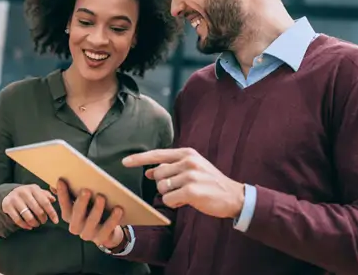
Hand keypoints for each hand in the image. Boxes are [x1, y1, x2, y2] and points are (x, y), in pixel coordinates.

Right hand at [1, 184, 58, 229]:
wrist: (10, 194)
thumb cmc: (28, 195)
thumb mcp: (37, 192)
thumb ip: (46, 195)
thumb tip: (53, 199)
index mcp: (33, 188)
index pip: (45, 202)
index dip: (51, 212)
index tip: (56, 221)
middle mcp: (24, 192)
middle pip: (37, 209)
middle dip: (42, 218)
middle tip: (43, 221)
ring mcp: (14, 198)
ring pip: (27, 216)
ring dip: (34, 223)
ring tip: (36, 224)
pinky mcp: (7, 205)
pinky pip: (18, 219)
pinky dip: (25, 225)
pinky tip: (29, 226)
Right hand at [54, 179, 123, 248]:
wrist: (107, 233)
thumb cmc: (92, 212)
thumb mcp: (83, 203)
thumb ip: (71, 193)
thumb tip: (58, 181)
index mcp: (69, 216)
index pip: (64, 205)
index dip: (62, 194)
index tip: (61, 181)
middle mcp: (76, 226)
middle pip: (76, 214)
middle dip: (81, 202)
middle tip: (86, 190)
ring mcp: (88, 234)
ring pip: (91, 222)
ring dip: (96, 209)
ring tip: (101, 197)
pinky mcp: (101, 239)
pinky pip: (107, 229)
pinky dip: (113, 219)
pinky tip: (118, 209)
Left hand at [123, 148, 244, 218]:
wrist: (233, 195)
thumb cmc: (210, 183)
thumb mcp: (192, 169)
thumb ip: (171, 168)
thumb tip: (149, 171)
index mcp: (187, 153)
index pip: (157, 154)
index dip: (139, 158)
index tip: (124, 162)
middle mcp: (188, 161)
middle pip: (157, 174)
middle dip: (163, 185)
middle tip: (179, 189)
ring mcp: (190, 176)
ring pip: (162, 188)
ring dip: (169, 195)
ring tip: (185, 195)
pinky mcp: (191, 191)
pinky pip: (168, 199)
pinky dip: (174, 203)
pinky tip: (186, 202)